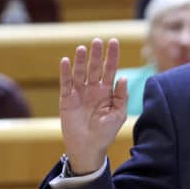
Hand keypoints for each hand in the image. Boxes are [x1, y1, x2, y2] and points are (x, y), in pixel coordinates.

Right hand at [59, 38, 127, 174]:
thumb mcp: (118, 115)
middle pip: (95, 67)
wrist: (89, 148)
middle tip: (98, 41)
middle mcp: (93, 89)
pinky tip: (66, 61)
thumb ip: (121, 96)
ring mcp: (79, 93)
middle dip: (97, 54)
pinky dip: (66, 73)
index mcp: (107, 91)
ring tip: (82, 48)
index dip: (112, 56)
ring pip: (80, 73)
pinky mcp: (67, 100)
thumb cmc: (106, 132)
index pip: (110, 69)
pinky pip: (66, 84)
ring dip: (81, 60)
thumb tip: (124, 78)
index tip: (114, 42)